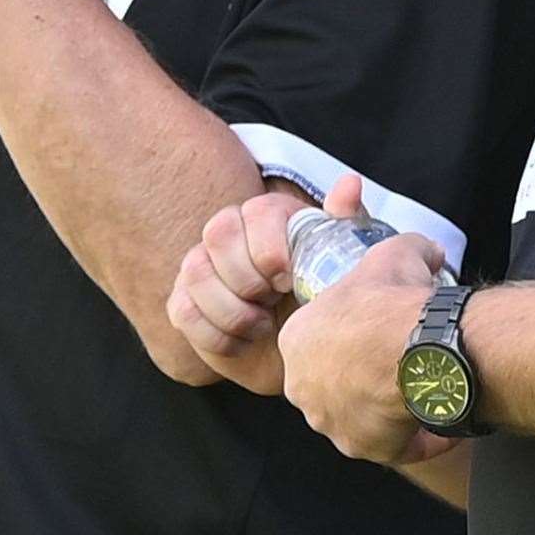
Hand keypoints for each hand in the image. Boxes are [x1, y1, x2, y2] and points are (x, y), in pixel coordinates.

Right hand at [167, 175, 382, 395]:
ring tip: (262, 324)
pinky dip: (218, 336)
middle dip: (249, 279)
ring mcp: (200, 266)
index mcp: (267, 215)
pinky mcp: (184, 302)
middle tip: (273, 301)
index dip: (271, 249)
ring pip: (197, 273)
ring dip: (235, 310)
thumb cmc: (318, 298)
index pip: (257, 211)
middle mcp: (228, 231)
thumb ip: (344, 221)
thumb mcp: (340, 260)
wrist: (298, 350)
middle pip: (219, 234)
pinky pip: (184, 312)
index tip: (290, 280)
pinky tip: (243, 340)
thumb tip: (350, 184)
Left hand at [278, 222, 453, 465]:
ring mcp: (330, 423)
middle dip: (361, 376)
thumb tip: (430, 252)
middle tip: (397, 362)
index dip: (351, 335)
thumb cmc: (392, 299)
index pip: (319, 341)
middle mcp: (302, 388)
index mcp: (297, 341)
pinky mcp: (362, 448)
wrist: (415, 346)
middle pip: (332, 383)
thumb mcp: (396, 253)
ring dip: (385, 409)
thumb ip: (411, 250)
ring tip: (420, 391)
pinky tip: (440, 425)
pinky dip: (418, 439)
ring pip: (359, 417)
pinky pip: (395, 447)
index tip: (377, 331)